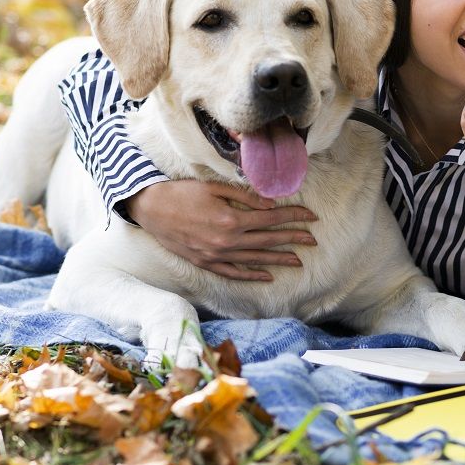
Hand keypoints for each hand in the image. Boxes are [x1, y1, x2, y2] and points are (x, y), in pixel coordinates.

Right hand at [125, 180, 317, 281]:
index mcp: (231, 220)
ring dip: (278, 259)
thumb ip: (244, 197)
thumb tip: (271, 204)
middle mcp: (226, 241)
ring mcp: (216, 255)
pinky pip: (234, 272)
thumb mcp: (214, 188)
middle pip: (268, 241)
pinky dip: (251, 275)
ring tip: (298, 261)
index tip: (311, 216)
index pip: (271, 219)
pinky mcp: (206, 263)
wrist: (151, 209)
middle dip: (293, 238)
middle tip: (313, 239)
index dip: (293, 216)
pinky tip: (267, 276)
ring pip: (255, 260)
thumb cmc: (182, 193)